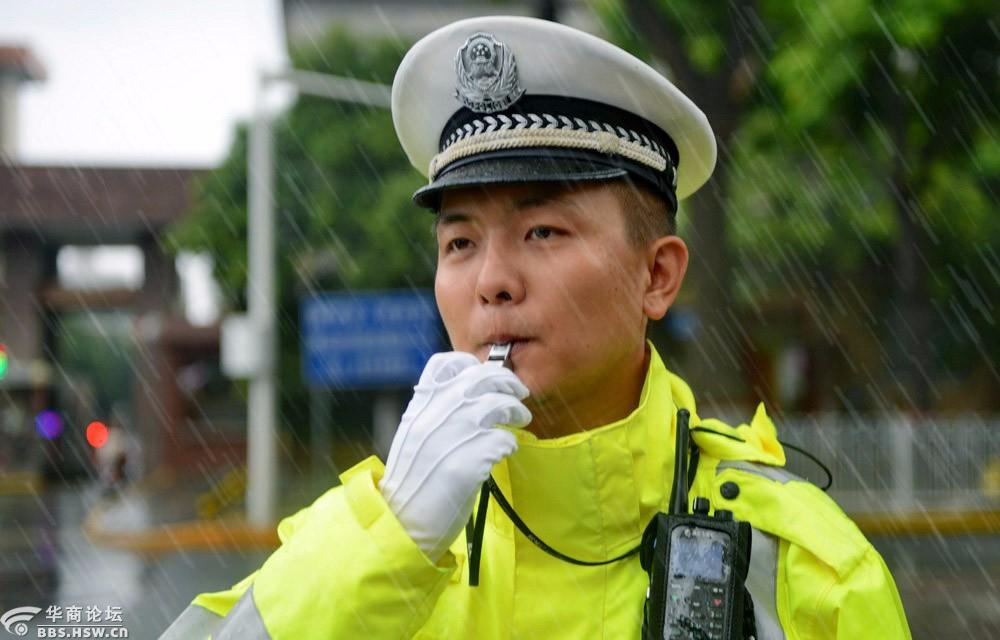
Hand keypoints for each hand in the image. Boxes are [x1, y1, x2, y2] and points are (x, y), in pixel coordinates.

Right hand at [378, 352, 531, 561]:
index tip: (487, 373)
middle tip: (520, 394)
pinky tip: (506, 450)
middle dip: (508, 382)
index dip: (472, 364)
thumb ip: (437, 413)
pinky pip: (502, 440)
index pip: (446, 363)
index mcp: (420, 406)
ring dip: (515, 411)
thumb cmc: (414, 481)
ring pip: (498, 405)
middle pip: (482, 378)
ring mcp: (451, 438)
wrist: (403, 521)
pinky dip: (509, 443)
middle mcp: (435, 416)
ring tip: (521, 420)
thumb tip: (471, 395)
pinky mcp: (466, 464)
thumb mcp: (416, 436)